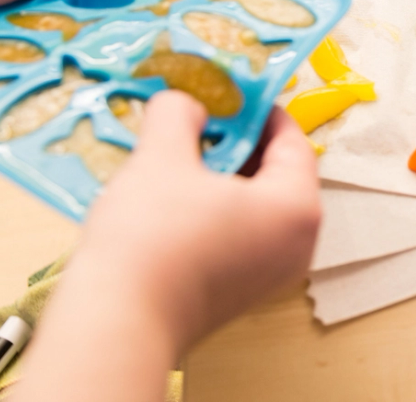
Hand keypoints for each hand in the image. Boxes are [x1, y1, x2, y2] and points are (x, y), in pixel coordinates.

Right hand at [71, 92, 320, 350]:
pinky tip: (173, 196)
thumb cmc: (150, 238)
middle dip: (237, 141)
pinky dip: (215, 207)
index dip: (259, 108)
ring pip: (255, 203)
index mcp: (298, 206)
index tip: (229, 90)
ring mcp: (272, 272)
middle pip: (277, 171)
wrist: (117, 326)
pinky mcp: (241, 291)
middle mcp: (298, 242)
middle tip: (199, 117)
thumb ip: (180, 115)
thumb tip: (187, 101)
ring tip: (179, 153)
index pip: (292, 139)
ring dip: (221, 174)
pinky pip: (240, 232)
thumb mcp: (162, 157)